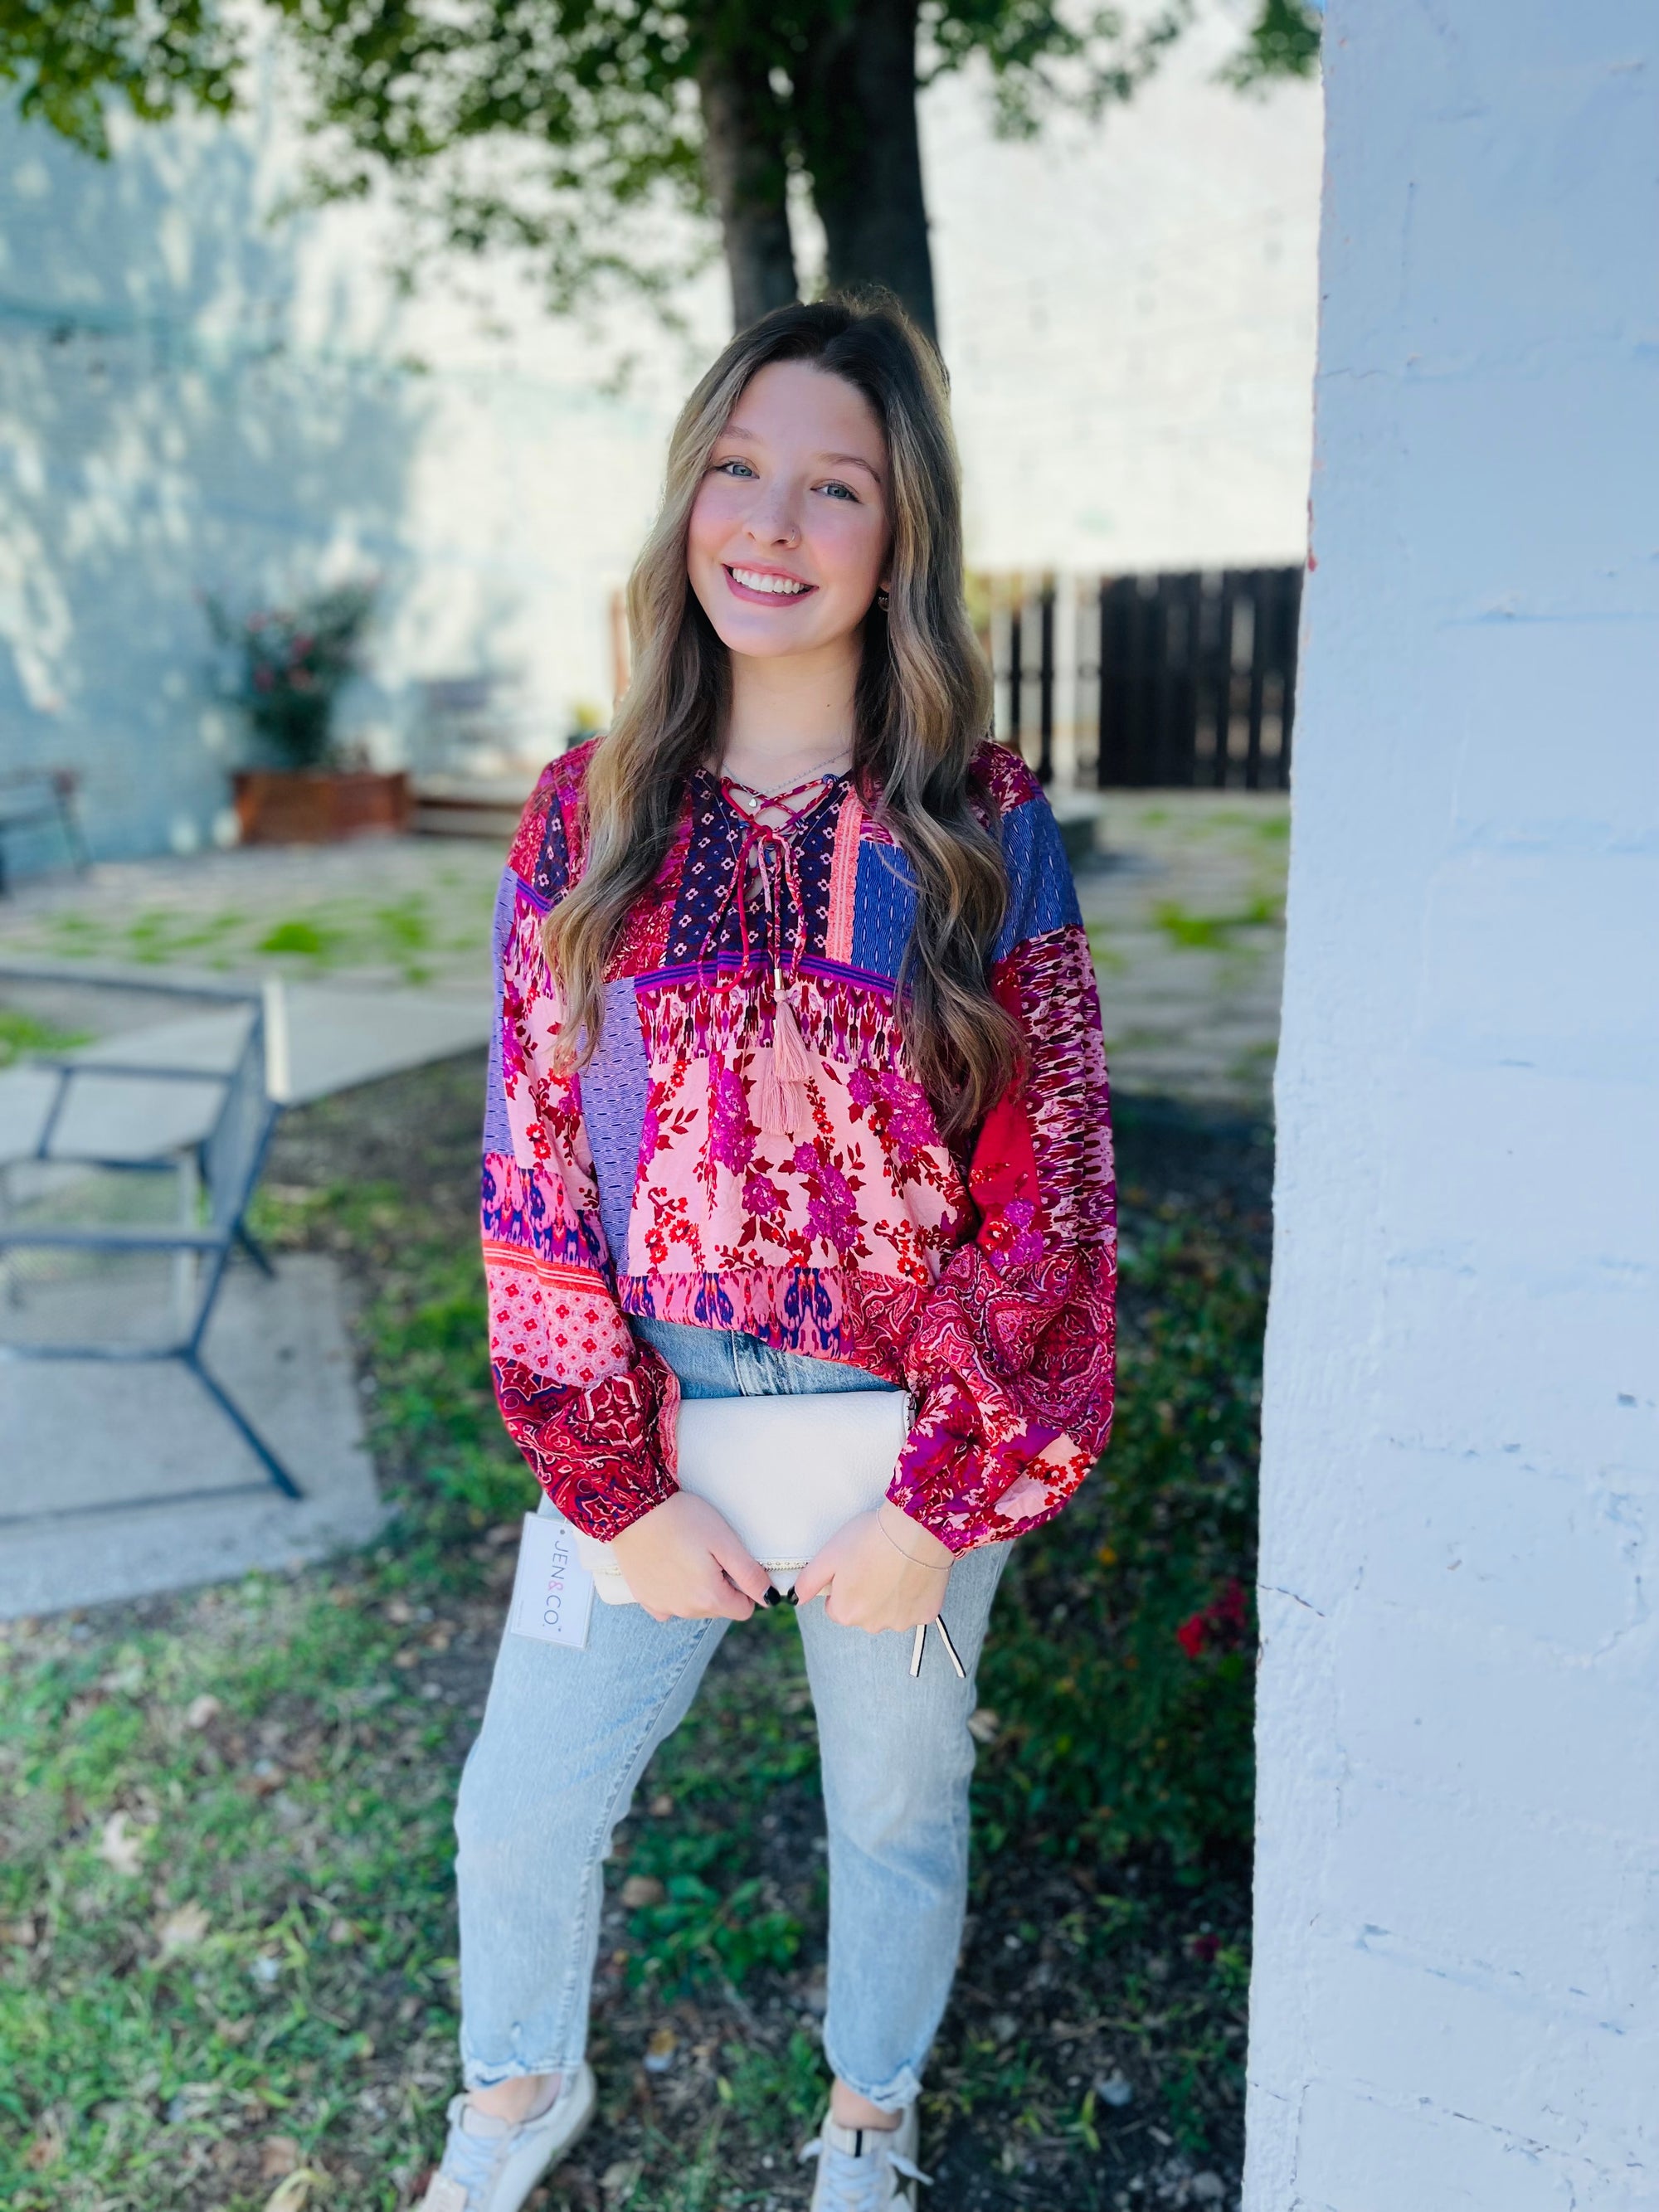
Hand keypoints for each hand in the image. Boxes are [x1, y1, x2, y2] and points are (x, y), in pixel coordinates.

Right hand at [609, 1492, 772, 1622]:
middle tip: (708, 1552)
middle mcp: (685, 1611)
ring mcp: (662, 1606)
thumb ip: (749, 1574)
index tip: (731, 1561)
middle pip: (718, 1608)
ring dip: (698, 1589)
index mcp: (709, 1598)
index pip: (743, 1609)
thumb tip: (769, 1598)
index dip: (744, 1586)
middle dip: (721, 1586)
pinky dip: (673, 1591)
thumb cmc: (683, 1519)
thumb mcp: (725, 1541)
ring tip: (687, 1555)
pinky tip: (669, 1567)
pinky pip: (668, 1605)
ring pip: (694, 1607)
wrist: (633, 1509)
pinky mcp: (644, 1598)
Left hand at [794, 1502, 951, 1632]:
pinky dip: (913, 1595)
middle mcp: (873, 1625)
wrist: (916, 1530)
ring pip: (889, 1612)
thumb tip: (795, 1598)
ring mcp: (903, 1622)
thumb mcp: (829, 1555)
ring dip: (890, 1597)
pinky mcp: (926, 1613)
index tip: (852, 1567)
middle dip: (866, 1594)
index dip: (842, 1586)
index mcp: (846, 1613)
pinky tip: (913, 1573)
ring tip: (895, 1566)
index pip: (835, 1608)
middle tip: (873, 1563)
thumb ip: (808, 1581)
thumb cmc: (870, 1539)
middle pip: (863, 1613)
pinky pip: (915, 1608)